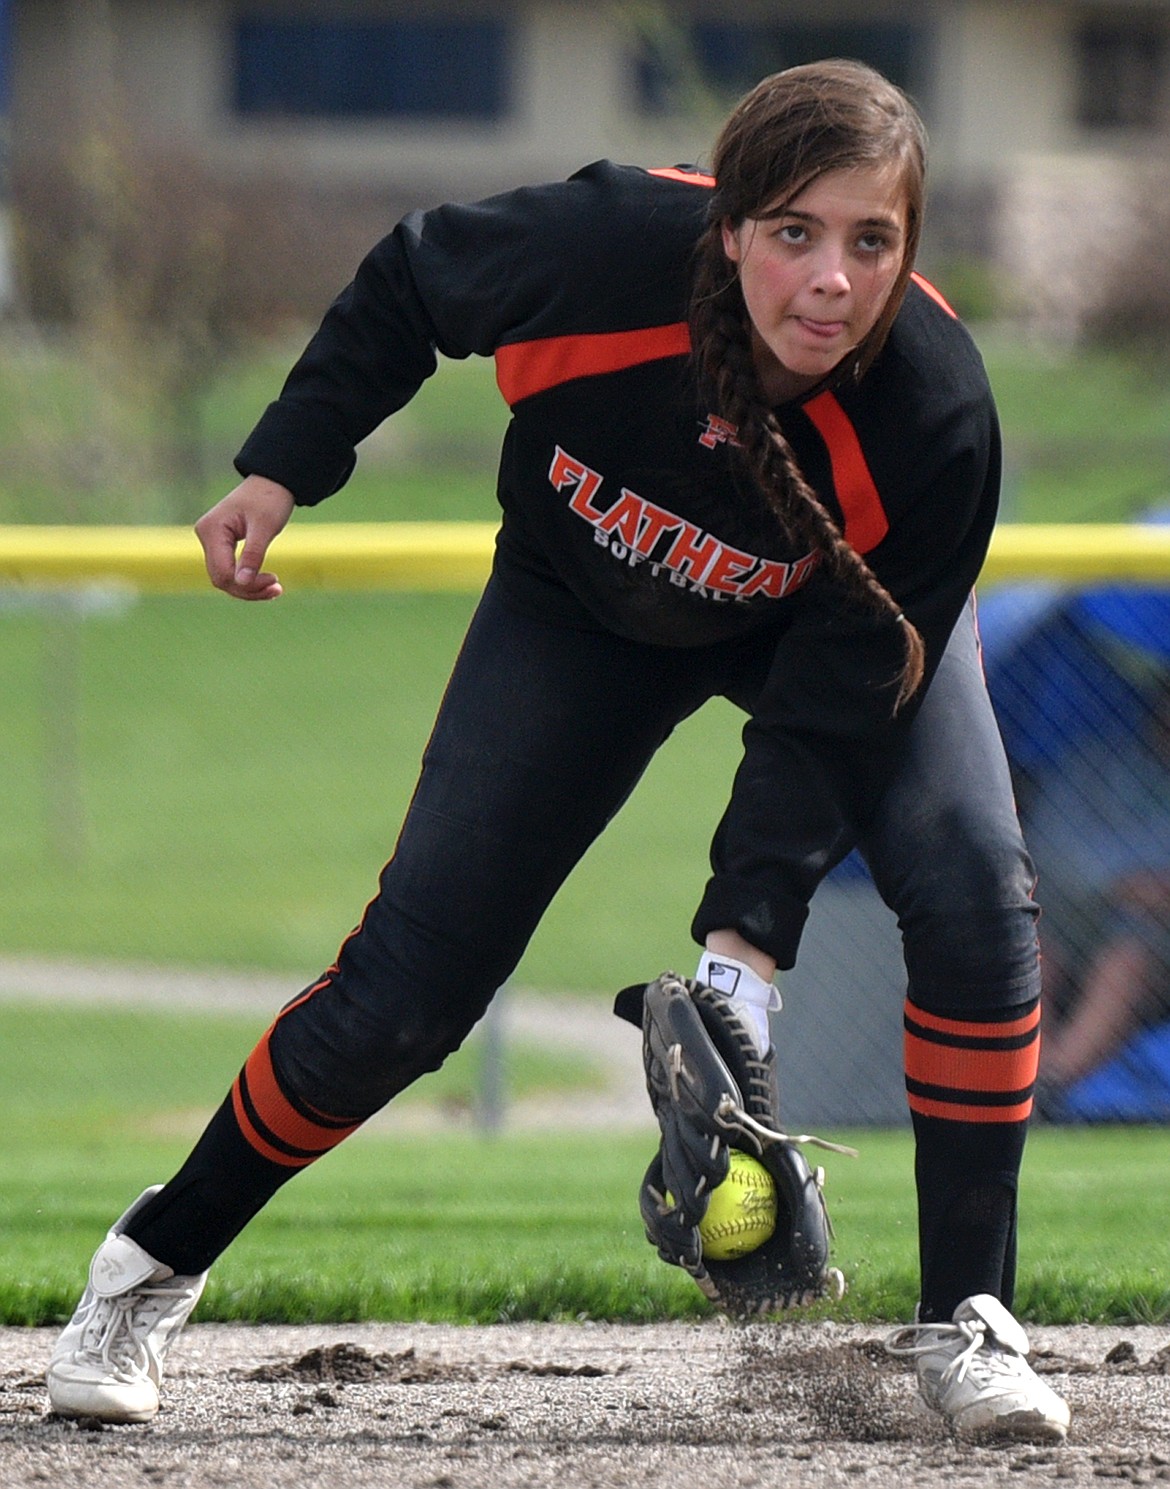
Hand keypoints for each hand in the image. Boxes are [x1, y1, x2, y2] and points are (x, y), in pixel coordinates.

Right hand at [194, 476, 295, 599]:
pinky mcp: (220, 545)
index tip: (274, 581)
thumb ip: (252, 555)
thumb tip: (242, 583)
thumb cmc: (269, 498)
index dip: (247, 585)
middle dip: (248, 589)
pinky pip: (229, 569)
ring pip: (225, 578)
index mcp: (212, 530)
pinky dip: (247, 579)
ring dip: (249, 588)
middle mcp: (206, 536)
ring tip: (276, 589)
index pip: (222, 572)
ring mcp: (211, 541)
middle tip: (277, 589)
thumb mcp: (265, 527)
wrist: (272, 481)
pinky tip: (266, 583)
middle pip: (221, 579)